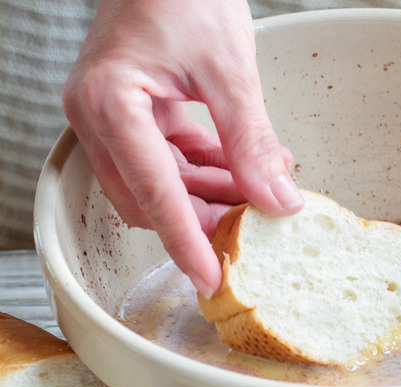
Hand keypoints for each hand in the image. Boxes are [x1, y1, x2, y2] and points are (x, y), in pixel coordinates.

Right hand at [63, 0, 303, 297]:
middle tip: (255, 227)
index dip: (186, 241)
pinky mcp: (131, 111)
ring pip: (160, 183)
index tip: (211, 278)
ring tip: (260, 192)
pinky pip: (166, 158)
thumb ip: (252, 140)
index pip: (154, 193)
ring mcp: (111, 115)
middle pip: (151, 197)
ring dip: (210, 193)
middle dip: (205, 218)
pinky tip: (242, 167)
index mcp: (111, 103)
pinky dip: (205, 167)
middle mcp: (98, 115)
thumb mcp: (229, 69)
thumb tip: (277, 199)